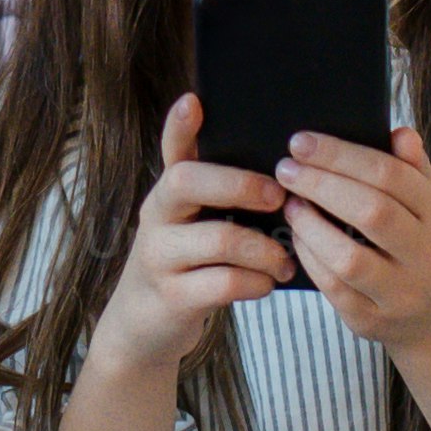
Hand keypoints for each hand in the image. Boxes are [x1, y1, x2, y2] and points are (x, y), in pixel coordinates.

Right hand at [88, 93, 300, 380]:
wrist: (144, 329)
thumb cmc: (187, 267)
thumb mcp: (193, 227)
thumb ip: (222, 199)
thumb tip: (283, 172)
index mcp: (169, 195)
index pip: (171, 151)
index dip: (179, 126)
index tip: (194, 101)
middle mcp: (157, 217)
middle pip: (186, 181)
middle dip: (240, 183)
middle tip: (278, 196)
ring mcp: (160, 257)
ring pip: (219, 238)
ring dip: (265, 248)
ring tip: (286, 260)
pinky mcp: (172, 297)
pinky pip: (224, 282)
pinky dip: (256, 282)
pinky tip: (267, 283)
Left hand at [267, 123, 430, 355]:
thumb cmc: (426, 242)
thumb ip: (413, 167)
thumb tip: (400, 133)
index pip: (391, 175)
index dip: (342, 155)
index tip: (302, 142)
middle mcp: (427, 255)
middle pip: (371, 212)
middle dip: (321, 184)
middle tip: (286, 168)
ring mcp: (401, 293)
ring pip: (349, 257)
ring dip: (310, 225)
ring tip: (290, 202)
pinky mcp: (372, 319)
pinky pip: (333, 287)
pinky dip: (309, 257)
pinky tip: (298, 235)